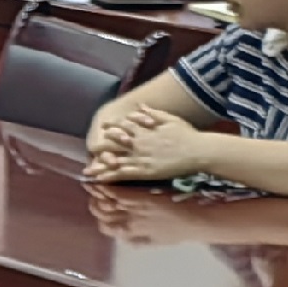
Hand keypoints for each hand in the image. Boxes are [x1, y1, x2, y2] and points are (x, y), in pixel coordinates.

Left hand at [83, 107, 203, 181]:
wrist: (199, 150)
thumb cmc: (187, 134)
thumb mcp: (169, 118)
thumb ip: (152, 112)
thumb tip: (139, 106)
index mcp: (143, 130)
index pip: (122, 127)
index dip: (111, 129)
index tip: (102, 130)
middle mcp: (138, 142)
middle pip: (113, 144)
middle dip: (100, 148)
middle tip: (89, 152)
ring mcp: (140, 157)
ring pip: (115, 161)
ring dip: (101, 166)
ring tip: (88, 171)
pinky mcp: (145, 170)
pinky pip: (124, 174)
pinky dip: (112, 176)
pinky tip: (101, 180)